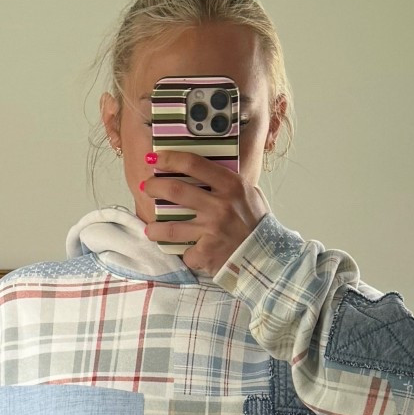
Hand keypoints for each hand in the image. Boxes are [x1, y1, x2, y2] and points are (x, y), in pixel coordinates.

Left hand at [139, 149, 269, 275]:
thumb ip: (229, 184)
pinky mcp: (208, 253)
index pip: (194, 164)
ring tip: (150, 229)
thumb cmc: (257, 224)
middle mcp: (220, 205)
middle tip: (146, 187)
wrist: (268, 257)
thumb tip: (205, 171)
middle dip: (154, 186)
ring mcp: (212, 230)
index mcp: (231, 185)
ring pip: (171, 227)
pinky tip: (186, 254)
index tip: (155, 157)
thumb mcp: (250, 194)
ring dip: (155, 228)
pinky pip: (187, 253)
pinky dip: (185, 255)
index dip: (170, 158)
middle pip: (175, 190)